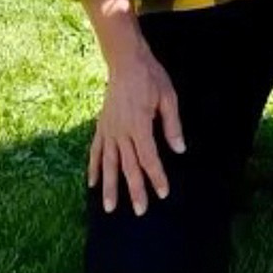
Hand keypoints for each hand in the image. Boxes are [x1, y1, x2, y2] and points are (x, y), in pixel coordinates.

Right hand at [88, 43, 185, 215]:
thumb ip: (172, 125)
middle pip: (128, 166)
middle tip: (140, 211)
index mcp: (140, 126)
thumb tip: (180, 149)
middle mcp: (122, 132)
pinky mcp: (101, 126)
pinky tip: (92, 183)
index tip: (162, 193)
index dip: (156, 177)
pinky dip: (93, 168)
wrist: (126, 61)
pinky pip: (95, 151)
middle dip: (135, 190)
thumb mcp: (168, 97)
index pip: (149, 158)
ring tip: (110, 208)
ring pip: (109, 164)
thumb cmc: (150, 77)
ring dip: (110, 187)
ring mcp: (109, 130)